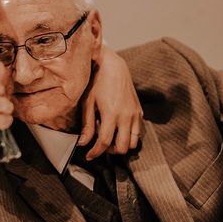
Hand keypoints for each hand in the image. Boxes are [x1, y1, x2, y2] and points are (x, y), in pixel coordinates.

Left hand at [79, 45, 142, 159]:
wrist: (113, 66)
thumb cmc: (96, 82)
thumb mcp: (88, 103)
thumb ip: (87, 125)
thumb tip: (83, 143)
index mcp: (111, 114)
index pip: (105, 142)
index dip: (96, 152)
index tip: (89, 156)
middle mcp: (126, 116)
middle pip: (123, 147)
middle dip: (110, 151)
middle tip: (99, 147)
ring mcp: (135, 114)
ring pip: (134, 143)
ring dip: (122, 145)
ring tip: (109, 138)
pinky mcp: (139, 111)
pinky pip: (138, 132)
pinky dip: (128, 136)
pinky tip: (117, 129)